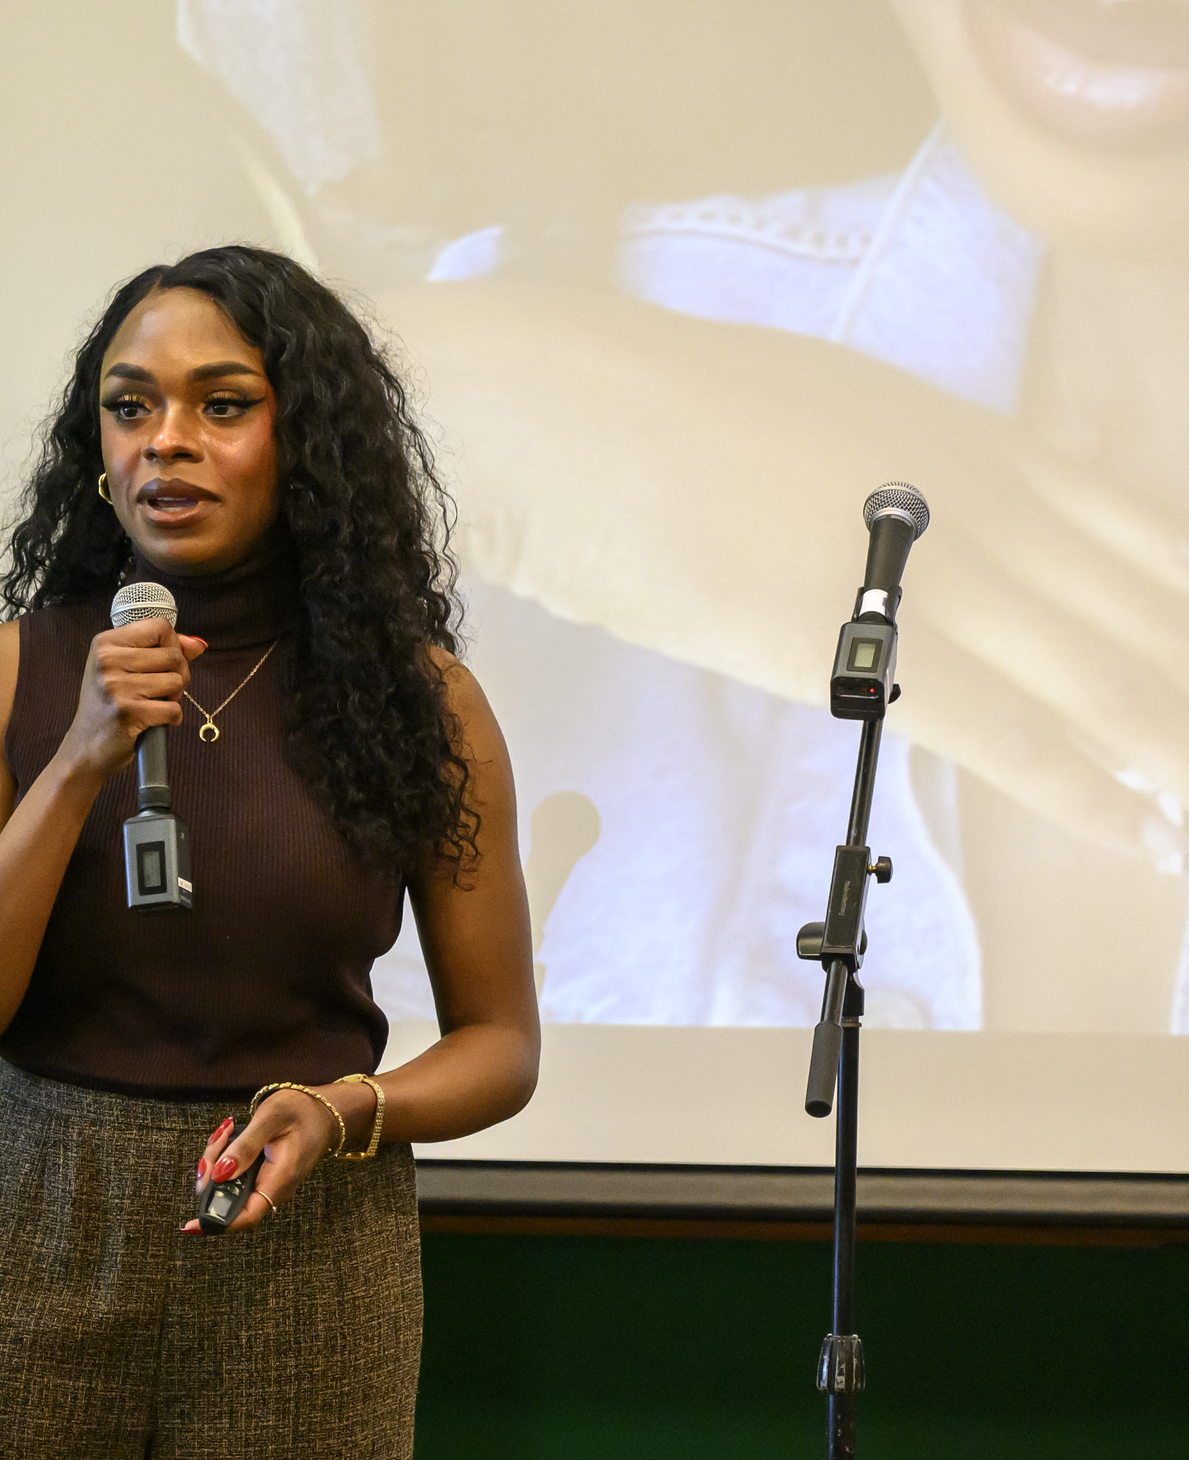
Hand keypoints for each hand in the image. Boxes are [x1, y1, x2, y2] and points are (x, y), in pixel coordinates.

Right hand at [55, 618, 207, 780]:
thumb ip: (161, 651)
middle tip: (159, 690)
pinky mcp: (128, 713)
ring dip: (174, 697)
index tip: (163, 663)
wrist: (85, 748)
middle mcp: (107, 661)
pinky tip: (154, 721)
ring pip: (176, 681)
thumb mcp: (124, 669)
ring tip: (153, 704)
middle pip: (173, 654)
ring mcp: (116, 687)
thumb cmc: (108, 706)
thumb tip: (198, 645)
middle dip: (178, 674)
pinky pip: (174, 709)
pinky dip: (171, 718)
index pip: (159, 627)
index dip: (172, 645)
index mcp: (105, 644)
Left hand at [183, 1083, 369, 1234]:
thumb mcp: (270, 1119)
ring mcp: (268, 1184)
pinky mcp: (263, 1177)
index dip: (217, 1223)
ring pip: (229, 1186)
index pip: (246, 1216)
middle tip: (218, 1139)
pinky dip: (225, 1158)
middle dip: (211, 1175)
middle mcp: (274, 1189)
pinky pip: (235, 1176)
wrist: (324, 1112)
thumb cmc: (300, 1112)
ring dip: (217, 1161)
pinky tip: (229, 1136)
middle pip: (230, 1199)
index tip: (190, 1226)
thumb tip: (219, 1175)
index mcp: (279, 1180)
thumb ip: (245, 1147)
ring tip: (226, 1131)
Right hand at [376, 281, 1188, 866]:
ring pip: (1108, 672)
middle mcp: (976, 495)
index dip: (1188, 597)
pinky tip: (1146, 833)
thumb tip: (912, 518)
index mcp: (962, 435)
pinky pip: (1010, 730)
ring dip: (1174, 748)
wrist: (550, 413)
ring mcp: (928, 568)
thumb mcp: (802, 411)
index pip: (1139, 523)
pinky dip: (1088, 788)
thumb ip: (885, 468)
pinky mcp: (859, 647)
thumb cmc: (634, 410)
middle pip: (1146, 605)